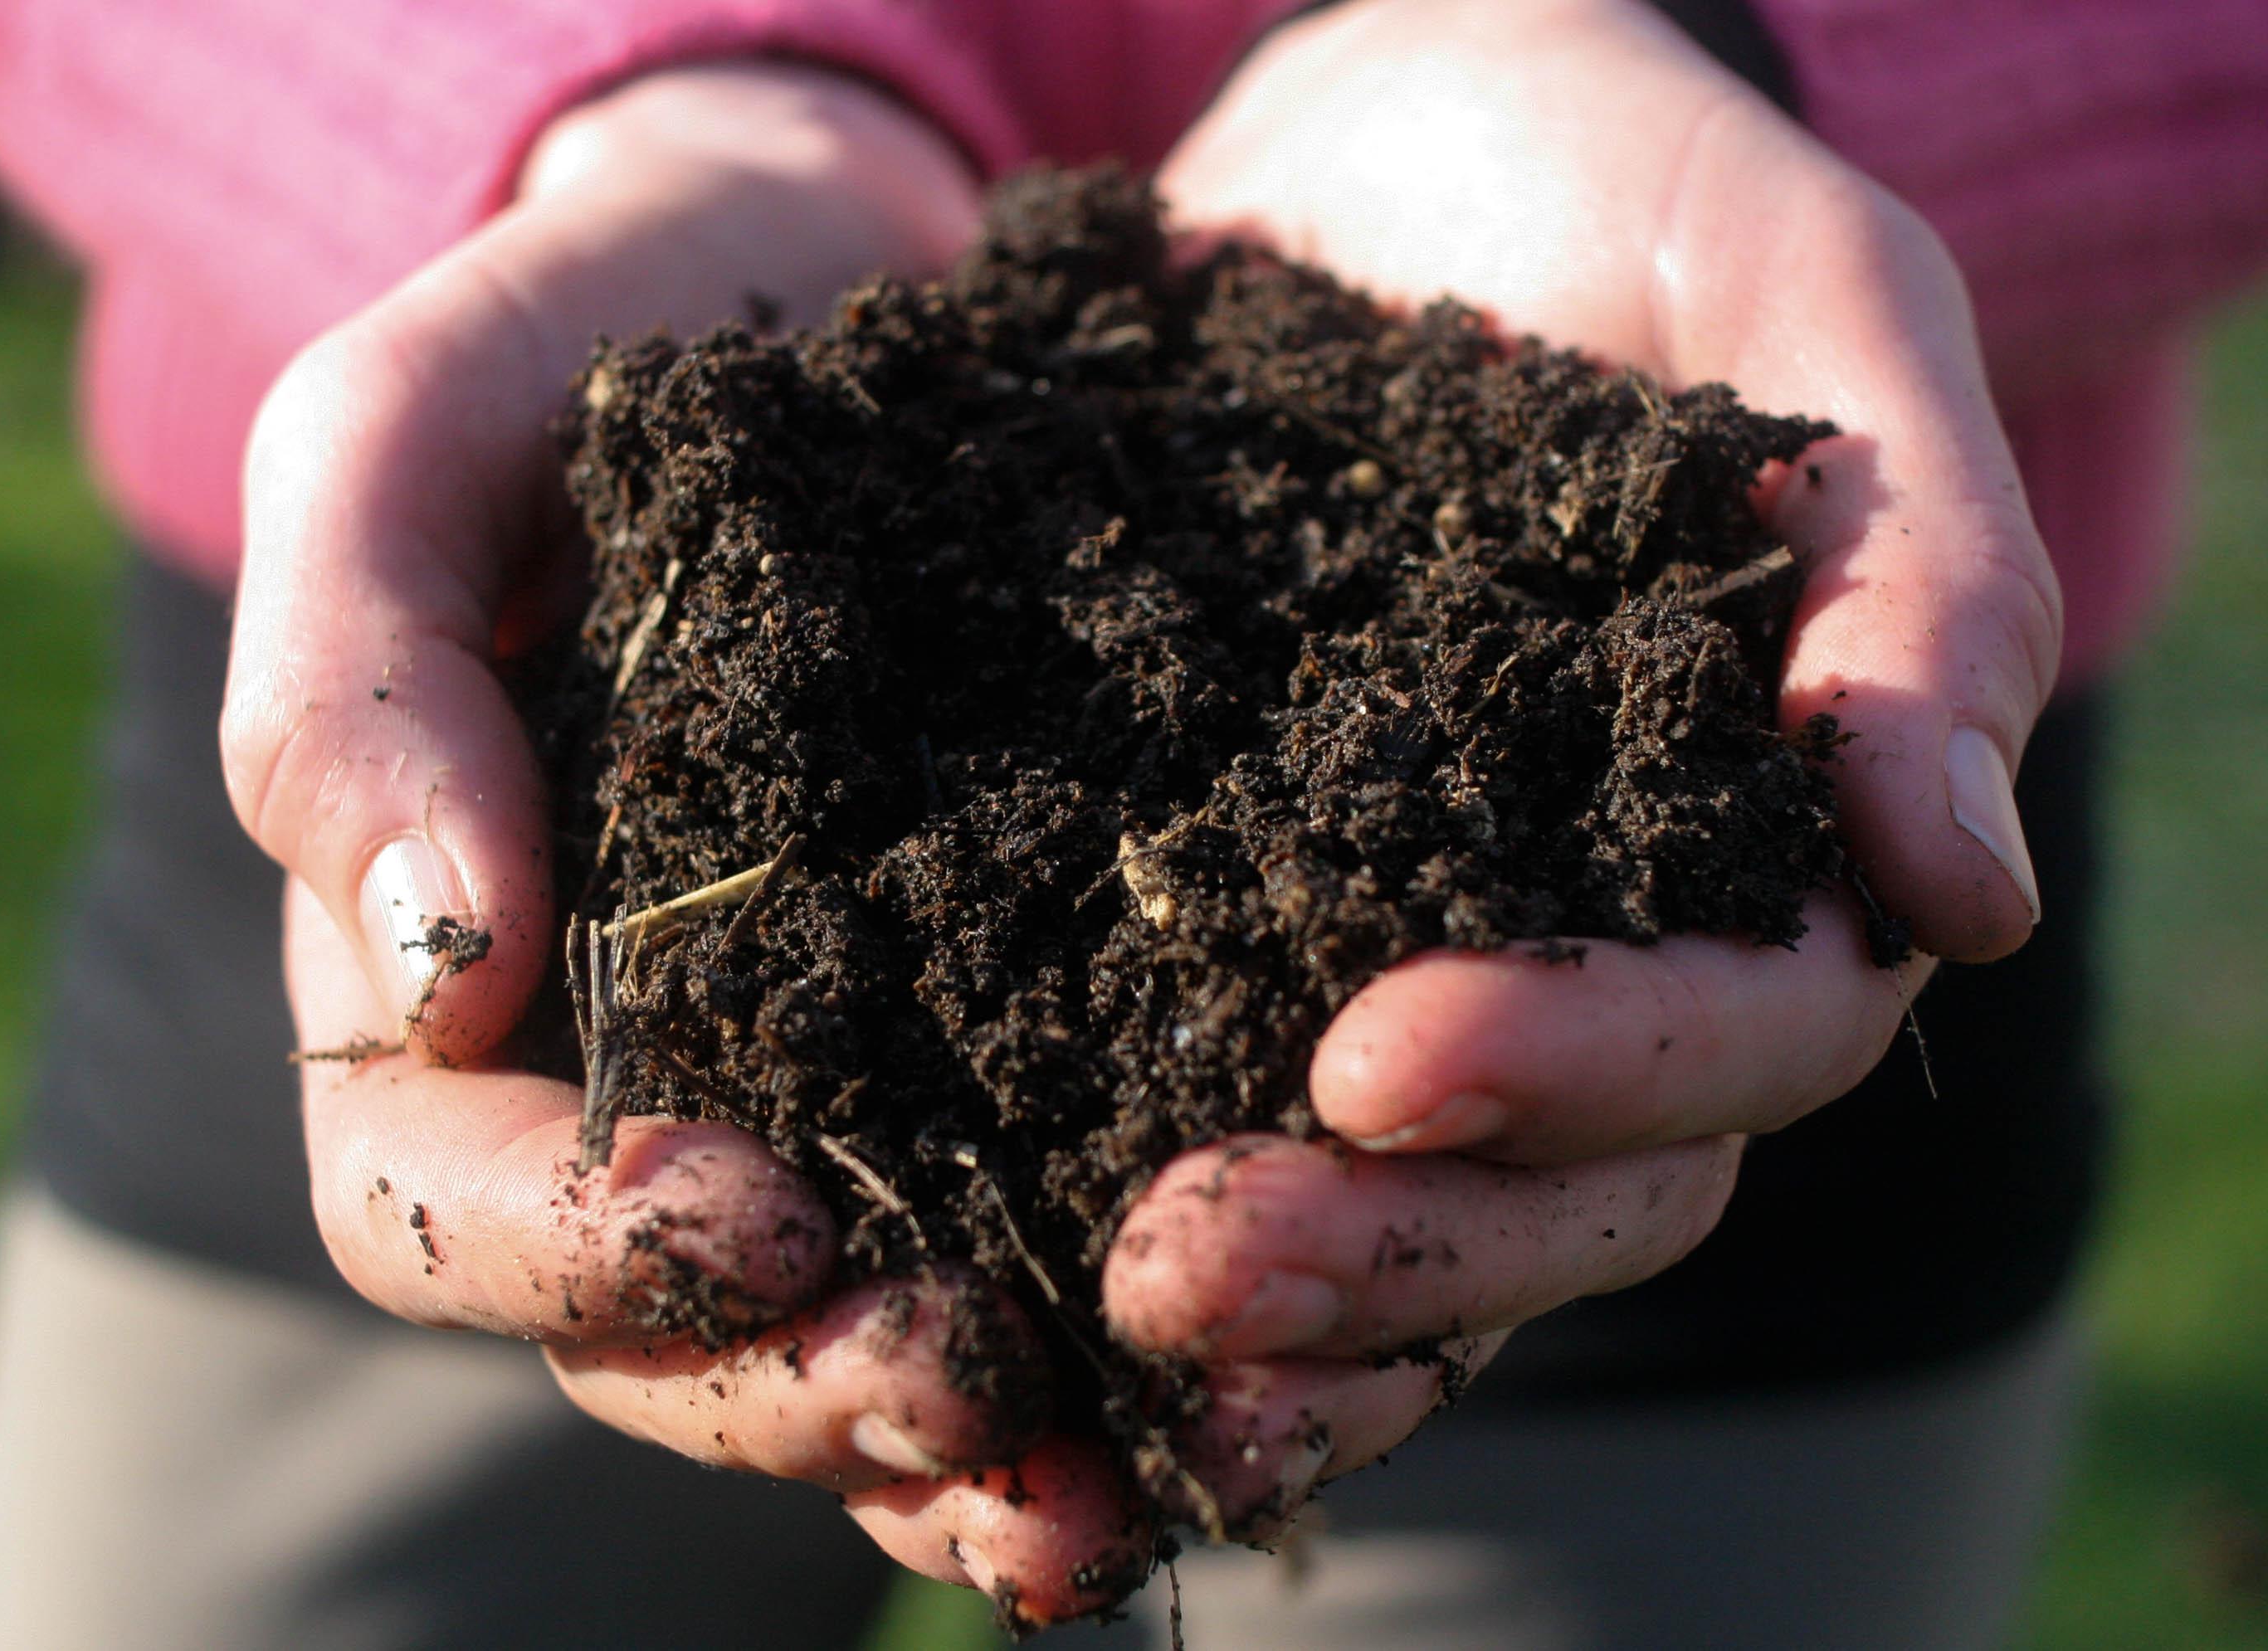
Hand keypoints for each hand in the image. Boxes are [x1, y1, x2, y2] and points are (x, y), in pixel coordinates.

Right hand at [222, 65, 1142, 1623]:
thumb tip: (442, 971)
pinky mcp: (1001, 1028)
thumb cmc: (588, 339)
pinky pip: (1026, 1232)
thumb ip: (357, 682)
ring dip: (960, 1436)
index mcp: (457, 980)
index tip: (752, 1211)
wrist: (824, 272)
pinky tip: (1228, 1379)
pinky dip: (1102, 1339)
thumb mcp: (413, 441)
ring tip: (1098, 1465)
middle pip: (659, 1332)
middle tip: (965, 1369)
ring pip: (847, 1337)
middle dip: (798, 1384)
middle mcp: (640, 1069)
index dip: (581, 1246)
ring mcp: (824, 1072)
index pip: (441, 1201)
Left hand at [1100, 0, 2061, 1525]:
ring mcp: (1407, 937)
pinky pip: (1196, 1088)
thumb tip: (1968, 894)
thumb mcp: (1819, 313)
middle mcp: (1598, 936)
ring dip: (1261, 1292)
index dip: (1583, 1074)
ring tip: (1094, 1313)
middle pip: (1559, 1190)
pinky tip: (997, 1261)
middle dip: (1388, 1247)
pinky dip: (1111, 1194)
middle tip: (1181, 1264)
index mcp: (1767, 840)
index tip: (1378, 1057)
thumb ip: (1921, 581)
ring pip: (1393, 1202)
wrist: (1406, 141)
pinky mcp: (1227, 898)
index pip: (1740, 1038)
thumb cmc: (1642, 200)